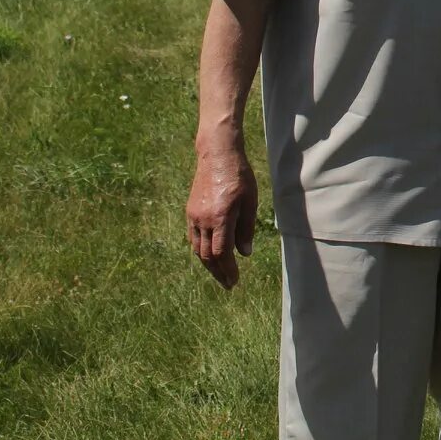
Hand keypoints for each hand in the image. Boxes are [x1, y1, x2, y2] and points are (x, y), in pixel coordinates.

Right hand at [187, 143, 257, 289]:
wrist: (217, 155)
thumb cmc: (239, 176)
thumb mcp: (250, 201)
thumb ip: (246, 228)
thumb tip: (245, 253)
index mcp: (220, 218)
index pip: (221, 253)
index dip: (228, 269)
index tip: (234, 281)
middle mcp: (203, 220)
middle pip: (206, 256)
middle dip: (218, 272)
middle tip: (228, 284)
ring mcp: (194, 216)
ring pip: (197, 249)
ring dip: (208, 264)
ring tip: (220, 273)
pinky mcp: (190, 212)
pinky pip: (193, 238)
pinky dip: (200, 250)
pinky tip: (209, 255)